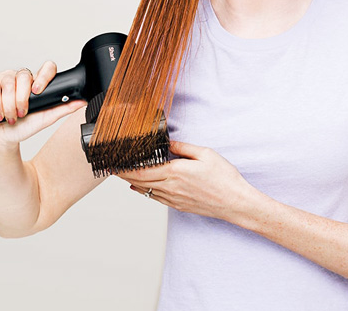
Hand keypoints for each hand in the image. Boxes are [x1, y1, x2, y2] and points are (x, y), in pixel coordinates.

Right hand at [0, 61, 86, 147]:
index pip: (46, 68)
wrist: (2, 138)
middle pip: (24, 75)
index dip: (43, 76)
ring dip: (9, 105)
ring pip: (9, 82)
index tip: (38, 91)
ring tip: (10, 117)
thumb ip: (63, 109)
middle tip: (21, 113)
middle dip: (22, 99)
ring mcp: (6, 78)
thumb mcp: (46, 119)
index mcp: (38, 83)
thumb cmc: (24, 127)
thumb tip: (81, 101)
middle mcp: (23, 78)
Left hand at [118, 141, 255, 221]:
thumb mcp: (205, 154)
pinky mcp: (178, 206)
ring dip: (132, 183)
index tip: (114, 162)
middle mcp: (171, 187)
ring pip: (145, 191)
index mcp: (175, 172)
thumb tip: (168, 143)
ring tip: (122, 175)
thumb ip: (183, 147)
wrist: (235, 203)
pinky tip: (140, 188)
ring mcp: (174, 199)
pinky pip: (156, 198)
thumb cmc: (225, 179)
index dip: (124, 168)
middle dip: (123, 175)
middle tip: (112, 168)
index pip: (141, 170)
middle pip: (139, 181)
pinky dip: (144, 191)